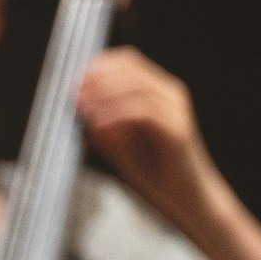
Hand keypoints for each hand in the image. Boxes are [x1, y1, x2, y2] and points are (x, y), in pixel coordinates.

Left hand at [73, 47, 222, 225]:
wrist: (187, 198)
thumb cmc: (154, 170)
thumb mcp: (119, 143)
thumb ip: (101, 124)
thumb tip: (77, 105)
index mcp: (158, 91)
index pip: (127, 61)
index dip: (98, 66)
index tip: (73, 81)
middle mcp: (170, 94)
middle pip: (130, 69)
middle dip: (97, 79)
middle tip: (73, 94)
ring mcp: (176, 110)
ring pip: (137, 87)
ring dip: (104, 96)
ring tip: (83, 110)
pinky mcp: (177, 131)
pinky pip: (145, 113)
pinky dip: (118, 116)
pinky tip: (99, 126)